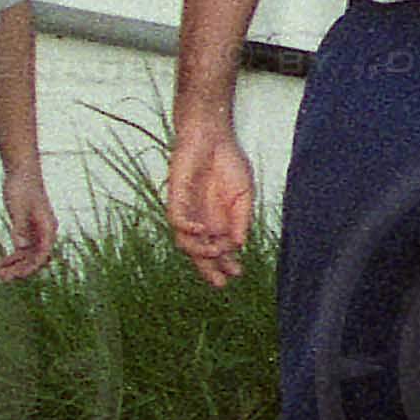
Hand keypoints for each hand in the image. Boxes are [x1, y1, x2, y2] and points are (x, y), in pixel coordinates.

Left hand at [0, 170, 57, 282]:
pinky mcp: (29, 229)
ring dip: (16, 266)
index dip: (31, 267)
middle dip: (21, 270)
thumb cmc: (22, 187)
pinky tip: (1, 263)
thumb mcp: (18, 207)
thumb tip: (20, 246)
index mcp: (48, 226)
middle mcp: (45, 232)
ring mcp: (37, 231)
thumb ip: (20, 226)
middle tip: (2, 278)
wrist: (22, 171)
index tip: (17, 276)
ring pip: (29, 256)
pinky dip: (13, 257)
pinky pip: (23, 249)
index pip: (43, 253)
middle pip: (36, 258)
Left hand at [164, 123, 254, 287]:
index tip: (236, 273)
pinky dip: (188, 229)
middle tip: (220, 282)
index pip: (218, 251)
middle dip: (209, 269)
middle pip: (200, 253)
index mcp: (218, 222)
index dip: (225, 264)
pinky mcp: (176, 199)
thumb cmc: (228, 163)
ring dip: (200, 251)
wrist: (213, 137)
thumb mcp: (244, 195)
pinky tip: (202, 231)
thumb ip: (242, 219)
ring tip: (215, 253)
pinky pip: (177, 221)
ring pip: (186, 242)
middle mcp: (201, 221)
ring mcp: (187, 212)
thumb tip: (240, 244)